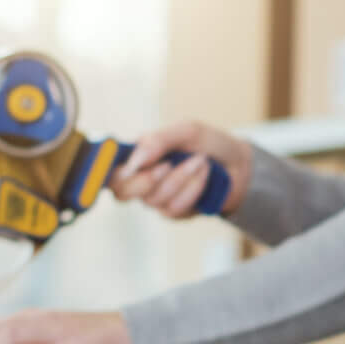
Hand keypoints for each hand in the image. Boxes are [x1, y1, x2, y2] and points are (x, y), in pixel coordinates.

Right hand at [107, 120, 252, 218]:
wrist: (239, 165)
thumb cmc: (209, 143)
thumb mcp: (187, 131)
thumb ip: (158, 140)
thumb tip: (135, 160)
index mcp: (137, 155)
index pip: (107, 169)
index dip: (105, 173)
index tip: (125, 168)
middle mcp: (141, 178)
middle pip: (121, 192)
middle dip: (146, 180)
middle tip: (168, 164)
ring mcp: (156, 198)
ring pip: (154, 199)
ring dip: (181, 179)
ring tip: (199, 161)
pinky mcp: (174, 213)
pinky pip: (174, 208)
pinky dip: (192, 189)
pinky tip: (204, 177)